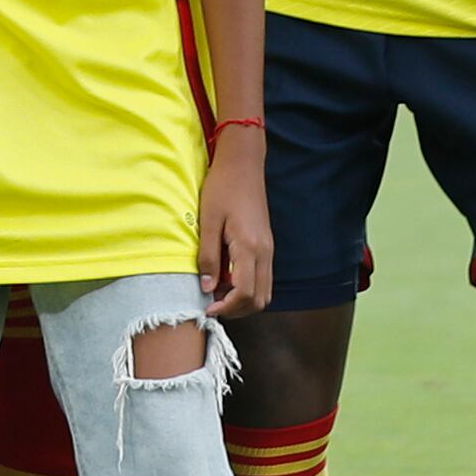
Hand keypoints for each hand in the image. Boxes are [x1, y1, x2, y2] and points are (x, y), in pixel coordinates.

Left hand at [198, 135, 276, 317]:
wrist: (243, 165)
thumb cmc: (222, 188)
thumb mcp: (207, 221)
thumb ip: (208, 256)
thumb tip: (207, 288)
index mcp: (250, 247)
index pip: (245, 293)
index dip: (226, 307)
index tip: (207, 309)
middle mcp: (265, 253)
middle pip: (260, 299)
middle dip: (237, 310)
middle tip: (212, 306)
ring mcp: (269, 250)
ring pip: (265, 291)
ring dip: (243, 301)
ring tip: (217, 295)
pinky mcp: (267, 246)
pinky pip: (263, 278)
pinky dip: (248, 288)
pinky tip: (227, 280)